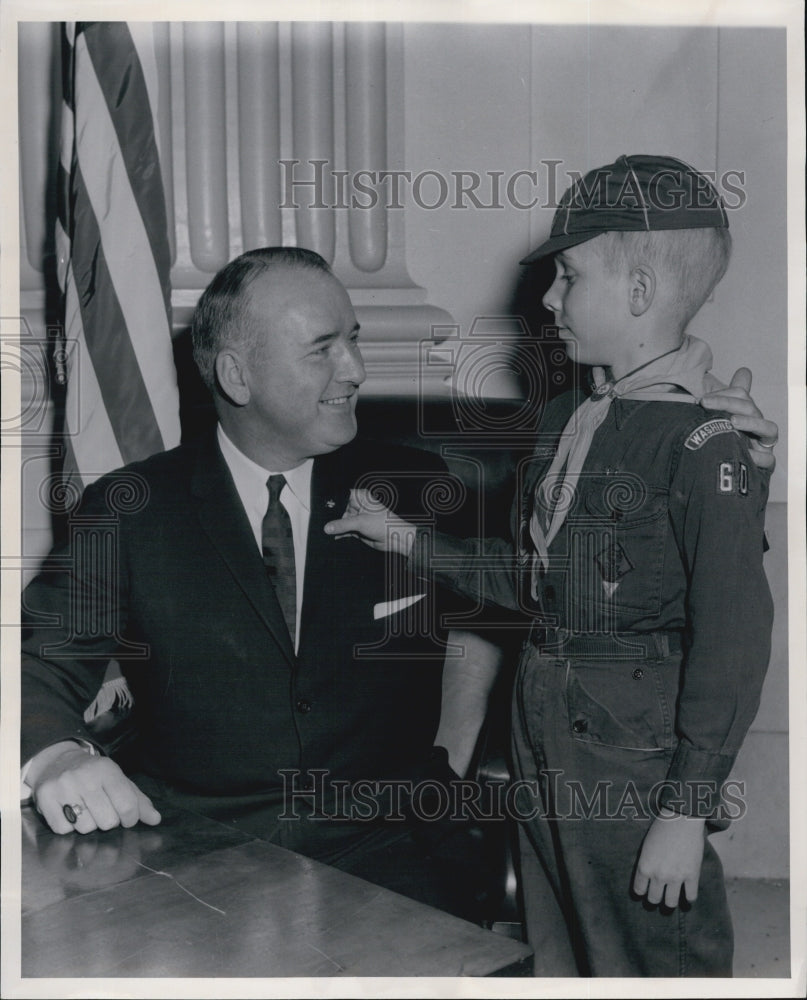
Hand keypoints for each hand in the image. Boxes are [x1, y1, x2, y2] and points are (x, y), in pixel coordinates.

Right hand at [27, 741, 160, 834]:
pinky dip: (68, 827)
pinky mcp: (45, 798)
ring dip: (89, 824)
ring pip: (85, 828)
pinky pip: (63, 830)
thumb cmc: (95, 775)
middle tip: (103, 810)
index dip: (130, 818)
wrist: (58, 760)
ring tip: (85, 809)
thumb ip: (139, 801)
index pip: (127, 805)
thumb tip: (156, 820)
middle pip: (107, 821)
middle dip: (109, 821)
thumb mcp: (119, 780)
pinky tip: (69, 812)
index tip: (127, 818)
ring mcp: (63, 787)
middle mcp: (85, 776)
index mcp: (108, 770)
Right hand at [324, 488, 416, 554]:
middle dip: (332, 517)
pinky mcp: (358, 529)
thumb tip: (328, 527)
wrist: (395, 539)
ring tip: (326, 531)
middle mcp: (359, 506)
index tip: (322, 508)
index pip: (342, 496)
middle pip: (339, 509)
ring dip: (335, 527)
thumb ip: (342, 524)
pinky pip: (344, 530)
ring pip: (341, 521)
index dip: (332, 502)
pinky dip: (339, 534)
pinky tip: (333, 537)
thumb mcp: (361, 522)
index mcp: (361, 497)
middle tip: (323, 523)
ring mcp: (358, 518)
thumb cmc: (385, 524)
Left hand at [632, 808, 705, 908]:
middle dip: (655, 898)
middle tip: (658, 895)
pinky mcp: (692, 875)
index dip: (642, 892)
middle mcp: (659, 875)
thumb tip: (646, 879)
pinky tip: (687, 894)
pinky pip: (691, 897)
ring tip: (671, 898)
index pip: (639, 890)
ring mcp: (676, 877)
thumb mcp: (646, 847)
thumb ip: (646, 864)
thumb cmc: (661, 829)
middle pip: (654, 899)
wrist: (681, 819)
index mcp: (644, 866)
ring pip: (671, 903)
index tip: (645, 892)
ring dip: (670, 902)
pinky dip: (689, 898)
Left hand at [701, 367, 777, 470]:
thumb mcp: (710, 419)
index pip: (741, 395)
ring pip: (769, 429)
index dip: (724, 393)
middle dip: (728, 403)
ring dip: (751, 423)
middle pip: (751, 408)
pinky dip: (758, 457)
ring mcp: (762, 444)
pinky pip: (769, 460)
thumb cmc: (715, 441)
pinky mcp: (764, 465)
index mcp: (744, 413)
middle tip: (706, 404)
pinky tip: (745, 454)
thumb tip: (742, 371)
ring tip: (732, 422)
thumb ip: (720, 398)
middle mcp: (755, 426)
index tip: (701, 399)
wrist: (717, 473)